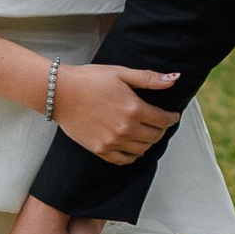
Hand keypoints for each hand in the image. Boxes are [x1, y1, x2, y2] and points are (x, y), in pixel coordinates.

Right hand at [52, 62, 179, 163]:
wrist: (60, 92)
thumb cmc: (90, 79)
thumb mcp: (121, 73)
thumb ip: (149, 79)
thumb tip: (174, 79)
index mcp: (134, 109)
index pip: (163, 120)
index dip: (171, 118)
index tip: (173, 116)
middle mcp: (125, 129)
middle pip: (155, 136)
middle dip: (161, 129)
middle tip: (160, 123)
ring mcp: (112, 142)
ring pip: (142, 149)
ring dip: (149, 142)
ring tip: (147, 133)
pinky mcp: (100, 150)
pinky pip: (124, 160)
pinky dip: (133, 156)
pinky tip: (134, 148)